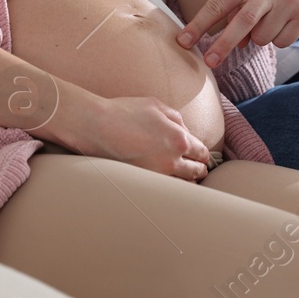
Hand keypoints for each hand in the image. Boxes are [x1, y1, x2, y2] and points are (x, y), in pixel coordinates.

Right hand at [74, 96, 211, 180]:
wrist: (96, 126)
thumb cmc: (124, 112)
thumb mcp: (156, 106)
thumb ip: (176, 119)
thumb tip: (185, 131)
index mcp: (179, 139)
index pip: (201, 152)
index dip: (202, 154)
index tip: (200, 155)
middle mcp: (172, 160)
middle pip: (196, 171)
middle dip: (199, 169)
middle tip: (198, 169)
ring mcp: (157, 175)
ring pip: (183, 186)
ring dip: (187, 181)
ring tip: (185, 180)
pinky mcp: (143, 183)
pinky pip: (165, 191)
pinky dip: (170, 189)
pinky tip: (168, 185)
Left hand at [178, 0, 298, 66]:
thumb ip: (238, 9)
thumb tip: (237, 44)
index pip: (217, 4)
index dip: (198, 25)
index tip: (182, 42)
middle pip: (241, 23)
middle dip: (223, 45)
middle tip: (209, 62)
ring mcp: (288, 1)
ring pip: (262, 38)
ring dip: (260, 37)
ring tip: (270, 19)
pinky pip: (282, 42)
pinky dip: (279, 38)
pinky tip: (287, 21)